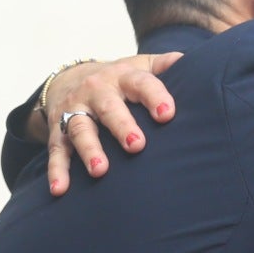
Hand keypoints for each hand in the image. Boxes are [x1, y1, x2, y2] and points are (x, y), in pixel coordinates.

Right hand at [33, 54, 182, 195]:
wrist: (70, 78)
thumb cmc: (118, 80)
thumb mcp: (140, 66)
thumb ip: (166, 64)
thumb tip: (197, 62)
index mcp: (122, 76)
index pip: (141, 84)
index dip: (154, 97)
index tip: (167, 114)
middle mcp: (97, 91)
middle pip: (109, 108)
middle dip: (121, 125)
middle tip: (136, 145)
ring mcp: (75, 111)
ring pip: (81, 130)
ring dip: (89, 149)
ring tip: (100, 170)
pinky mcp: (58, 131)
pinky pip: (56, 151)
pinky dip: (56, 171)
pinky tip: (60, 190)